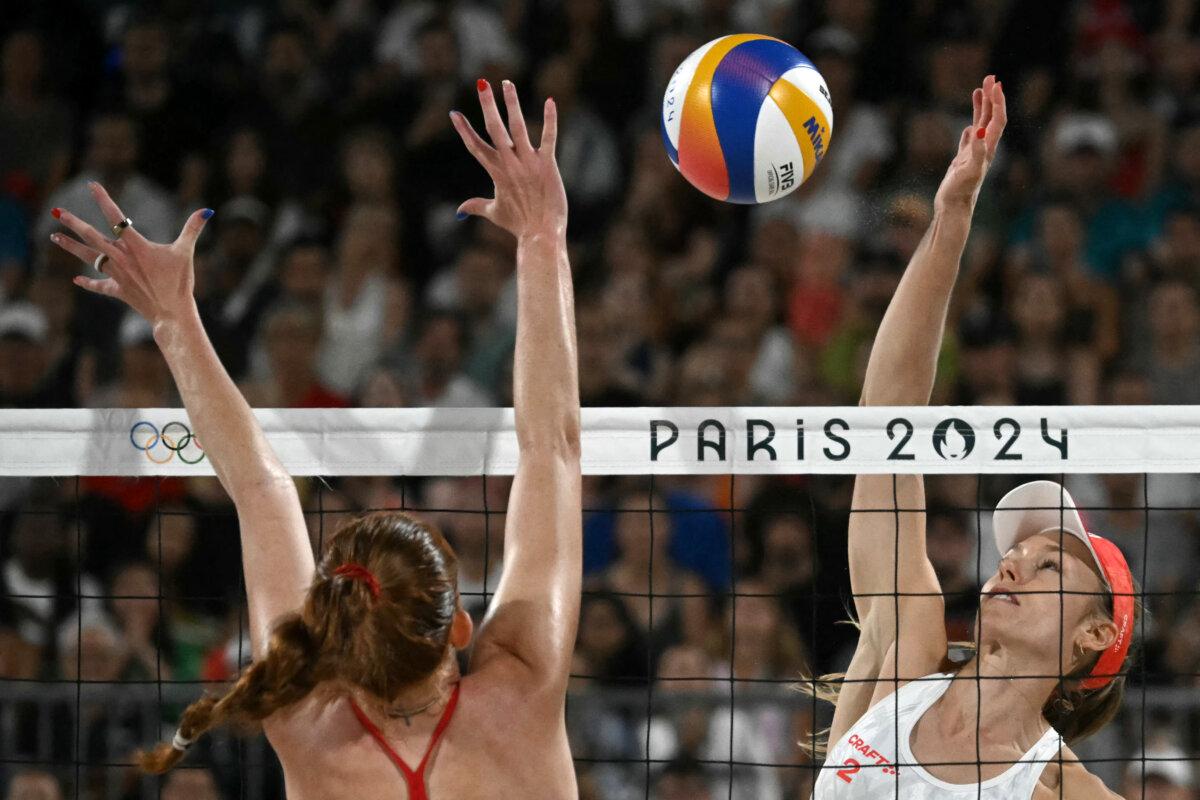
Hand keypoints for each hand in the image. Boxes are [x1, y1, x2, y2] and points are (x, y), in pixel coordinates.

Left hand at [50, 182, 211, 325]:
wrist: (172, 312)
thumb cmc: (179, 282)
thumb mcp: (186, 252)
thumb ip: (193, 229)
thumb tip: (206, 210)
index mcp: (136, 246)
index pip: (116, 217)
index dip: (103, 200)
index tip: (92, 185)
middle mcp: (121, 258)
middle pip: (92, 236)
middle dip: (74, 223)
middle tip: (57, 212)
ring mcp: (117, 274)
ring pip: (88, 257)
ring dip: (70, 246)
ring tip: (55, 236)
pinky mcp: (118, 290)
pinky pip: (99, 285)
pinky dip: (88, 284)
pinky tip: (77, 281)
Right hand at [450, 79, 565, 238]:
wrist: (540, 234)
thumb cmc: (518, 225)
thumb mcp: (494, 213)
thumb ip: (476, 206)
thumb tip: (459, 211)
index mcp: (496, 172)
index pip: (476, 146)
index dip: (464, 130)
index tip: (454, 113)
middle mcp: (509, 164)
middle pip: (494, 129)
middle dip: (487, 105)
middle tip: (481, 83)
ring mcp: (528, 163)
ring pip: (517, 127)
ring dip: (512, 103)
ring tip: (507, 83)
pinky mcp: (547, 165)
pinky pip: (548, 137)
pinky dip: (550, 120)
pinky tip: (550, 101)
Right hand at [934, 75, 1006, 211]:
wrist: (953, 208)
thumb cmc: (961, 192)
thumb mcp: (969, 171)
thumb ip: (977, 151)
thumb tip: (979, 131)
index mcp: (988, 148)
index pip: (997, 119)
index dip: (997, 101)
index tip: (994, 84)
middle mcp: (984, 149)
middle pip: (991, 117)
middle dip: (991, 97)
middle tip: (990, 77)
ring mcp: (974, 155)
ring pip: (981, 125)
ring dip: (981, 108)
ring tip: (979, 90)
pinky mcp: (963, 162)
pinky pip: (970, 141)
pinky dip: (972, 128)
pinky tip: (970, 126)